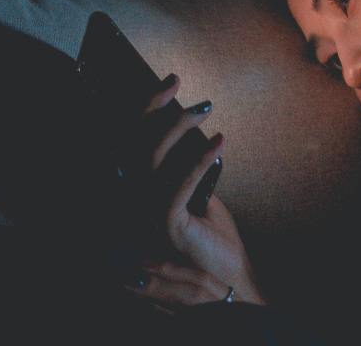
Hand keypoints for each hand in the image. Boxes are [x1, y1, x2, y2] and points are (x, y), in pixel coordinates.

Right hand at [129, 73, 266, 308]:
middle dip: (157, 108)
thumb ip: (187, 168)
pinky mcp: (166, 226)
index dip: (147, 110)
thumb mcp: (198, 193)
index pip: (132, 143)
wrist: (228, 277)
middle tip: (182, 85)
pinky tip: (219, 143)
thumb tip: (189, 131)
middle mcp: (134, 202)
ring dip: (180, 127)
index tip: (170, 82)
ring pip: (152, 158)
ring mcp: (145, 215)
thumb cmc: (213, 236)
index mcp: (139, 192)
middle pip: (135, 144)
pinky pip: (179, 184)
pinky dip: (199, 160)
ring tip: (206, 110)